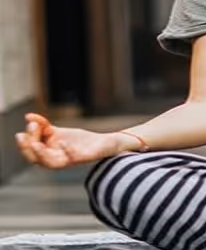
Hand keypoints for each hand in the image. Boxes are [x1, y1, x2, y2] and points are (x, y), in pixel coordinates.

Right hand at [14, 113, 131, 168]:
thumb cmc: (80, 140)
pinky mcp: (85, 157)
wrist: (107, 142)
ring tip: (35, 144)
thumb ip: (42, 125)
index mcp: (49, 154)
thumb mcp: (58, 131)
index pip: (30, 151)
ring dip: (41, 155)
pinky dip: (67, 151)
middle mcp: (57, 159)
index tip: (29, 122)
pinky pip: (74, 158)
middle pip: (36, 160)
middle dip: (27, 148)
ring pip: (51, 164)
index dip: (25, 140)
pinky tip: (62, 142)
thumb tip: (27, 116)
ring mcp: (70, 160)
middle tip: (23, 134)